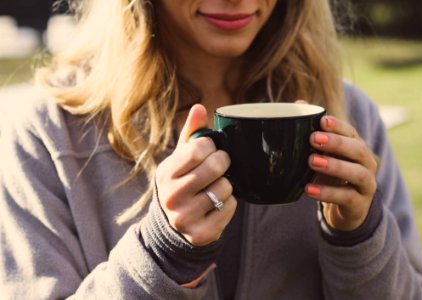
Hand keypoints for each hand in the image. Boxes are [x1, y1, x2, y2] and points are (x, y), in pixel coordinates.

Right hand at [156, 104, 236, 245]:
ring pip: (225, 188)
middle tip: (220, 165)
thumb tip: (200, 107)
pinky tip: (217, 204)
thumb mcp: (181, 158)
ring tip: (215, 187)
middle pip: (214, 167)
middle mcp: (171, 196)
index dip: (210, 146)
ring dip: (226, 184)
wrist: (173, 224)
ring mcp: (184, 217)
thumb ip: (192, 133)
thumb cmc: (182, 181)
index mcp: (165, 173)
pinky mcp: (200, 234)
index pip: (197, 149)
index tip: (210, 149)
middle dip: (223, 162)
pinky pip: (230, 207)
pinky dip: (229, 203)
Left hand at [306, 116, 378, 230]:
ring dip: (335, 166)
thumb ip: (313, 131)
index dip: (338, 126)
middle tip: (313, 139)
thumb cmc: (332, 175)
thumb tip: (298, 102)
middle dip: (336, 143)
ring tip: (311, 161)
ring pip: (357, 173)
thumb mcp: (322, 154)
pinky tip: (308, 190)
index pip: (351, 132)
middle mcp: (366, 163)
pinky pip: (346, 197)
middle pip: (358, 149)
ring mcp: (366, 184)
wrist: (346, 209)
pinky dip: (327, 193)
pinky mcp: (359, 204)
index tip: (321, 121)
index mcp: (356, 147)